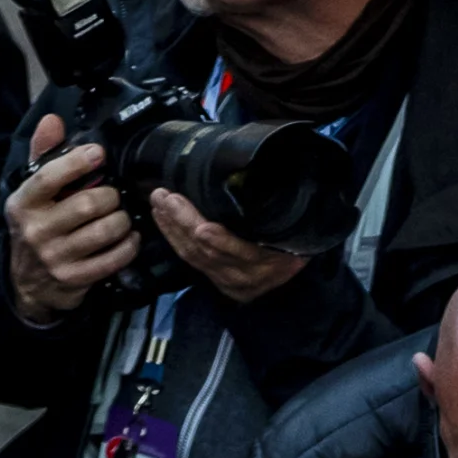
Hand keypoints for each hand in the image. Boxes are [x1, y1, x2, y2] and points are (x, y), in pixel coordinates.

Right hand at [4, 115, 139, 322]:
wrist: (27, 282)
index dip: (78, 161)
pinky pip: (112, 259)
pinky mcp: (74, 278)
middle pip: (88, 204)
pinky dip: (128, 246)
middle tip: (115, 196)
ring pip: (104, 231)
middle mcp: (36, 230)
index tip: (98, 153)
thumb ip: (43, 154)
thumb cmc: (36, 225)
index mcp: (23, 203)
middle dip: (111, 196)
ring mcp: (55, 257)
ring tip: (122, 216)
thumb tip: (52, 120)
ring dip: (122, 220)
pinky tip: (130, 238)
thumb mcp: (32, 191)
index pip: (50, 177)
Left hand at [151, 189, 307, 304]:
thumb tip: (262, 176)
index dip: (221, 242)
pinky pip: (191, 260)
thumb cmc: (299, 237)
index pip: (243, 254)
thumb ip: (278, 211)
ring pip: (195, 256)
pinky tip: (163, 220)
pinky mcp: (218, 281)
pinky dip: (175, 238)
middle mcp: (249, 276)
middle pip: (210, 253)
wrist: (296, 271)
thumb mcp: (299, 226)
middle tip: (165, 197)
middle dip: (183, 224)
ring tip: (159, 203)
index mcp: (274, 262)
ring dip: (172, 229)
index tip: (202, 228)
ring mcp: (231, 281)